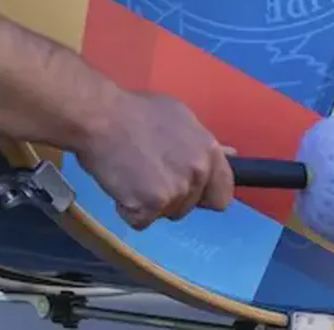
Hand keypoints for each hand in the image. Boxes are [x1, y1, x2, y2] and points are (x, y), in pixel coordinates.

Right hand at [75, 90, 234, 230]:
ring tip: (133, 174)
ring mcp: (175, 192)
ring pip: (166, 213)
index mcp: (209, 151)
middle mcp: (197, 173)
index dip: (206, 194)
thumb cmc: (138, 111)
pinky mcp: (149, 207)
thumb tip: (231, 155)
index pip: (223, 193)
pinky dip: (129, 210)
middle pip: (190, 205)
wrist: (102, 117)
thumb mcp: (179, 116)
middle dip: (172, 196)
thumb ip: (201, 142)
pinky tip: (121, 184)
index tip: (189, 188)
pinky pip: (141, 221)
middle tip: (150, 173)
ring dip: (150, 203)